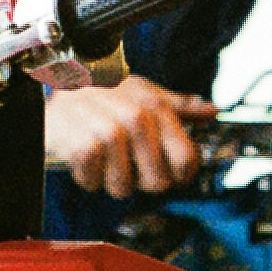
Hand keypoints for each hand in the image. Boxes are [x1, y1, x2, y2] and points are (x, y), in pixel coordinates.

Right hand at [44, 76, 211, 196]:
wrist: (59, 83)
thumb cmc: (107, 92)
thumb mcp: (146, 92)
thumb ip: (180, 106)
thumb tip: (212, 111)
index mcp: (156, 108)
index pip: (186, 161)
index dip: (181, 175)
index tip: (170, 172)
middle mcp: (136, 119)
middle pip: (157, 183)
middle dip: (143, 181)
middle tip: (130, 164)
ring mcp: (108, 133)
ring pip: (123, 188)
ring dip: (111, 179)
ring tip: (104, 157)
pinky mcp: (82, 147)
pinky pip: (94, 183)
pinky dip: (88, 177)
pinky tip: (86, 158)